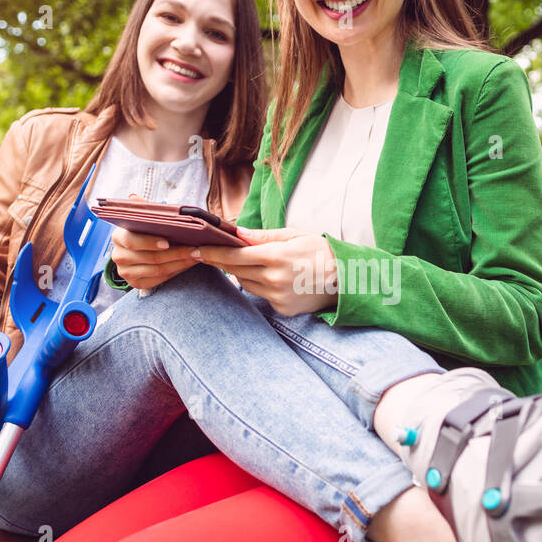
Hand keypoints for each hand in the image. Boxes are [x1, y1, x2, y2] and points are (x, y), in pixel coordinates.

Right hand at [109, 216, 200, 289]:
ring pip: (158, 270)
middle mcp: (118, 257)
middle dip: (176, 253)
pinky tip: (188, 264)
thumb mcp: (142, 219)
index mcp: (118, 237)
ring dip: (180, 263)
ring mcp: (126, 272)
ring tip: (196, 255)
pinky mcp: (135, 284)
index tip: (168, 242)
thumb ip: (141, 209)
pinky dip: (176, 271)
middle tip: (195, 248)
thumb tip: (133, 198)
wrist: (139, 251)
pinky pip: (159, 280)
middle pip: (150, 258)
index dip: (150, 242)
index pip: (132, 241)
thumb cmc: (144, 231)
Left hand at [192, 226, 337, 315]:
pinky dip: (259, 284)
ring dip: (241, 272)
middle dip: (221, 261)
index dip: (211, 253)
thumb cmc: (321, 251)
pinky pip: (260, 295)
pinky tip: (270, 277)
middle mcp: (274, 278)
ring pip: (246, 283)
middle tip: (205, 253)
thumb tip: (237, 233)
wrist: (346, 279)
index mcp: (276, 256)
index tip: (195, 249)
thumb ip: (264, 236)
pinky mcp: (282, 308)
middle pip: (235, 271)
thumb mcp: (294, 235)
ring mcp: (277, 296)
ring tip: (247, 262)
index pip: (233, 256)